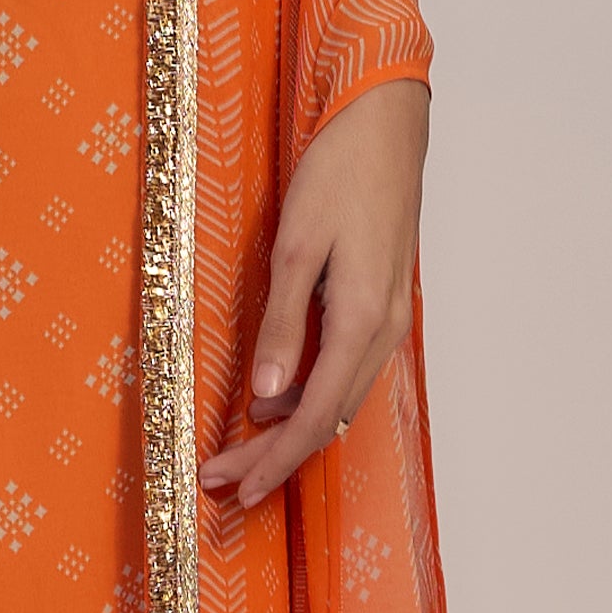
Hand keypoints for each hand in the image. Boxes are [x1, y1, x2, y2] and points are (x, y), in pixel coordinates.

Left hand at [199, 81, 426, 510]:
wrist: (385, 125)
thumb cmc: (339, 173)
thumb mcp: (296, 246)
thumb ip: (282, 325)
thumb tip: (266, 395)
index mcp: (362, 319)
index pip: (315, 414)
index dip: (276, 458)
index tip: (238, 487)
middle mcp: (384, 330)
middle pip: (327, 418)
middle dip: (274, 456)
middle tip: (222, 479)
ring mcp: (388, 319)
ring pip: (338, 399)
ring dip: (290, 429)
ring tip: (238, 449)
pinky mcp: (381, 304)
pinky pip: (346, 371)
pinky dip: (309, 396)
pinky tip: (274, 397)